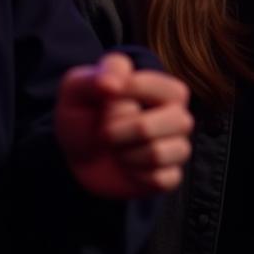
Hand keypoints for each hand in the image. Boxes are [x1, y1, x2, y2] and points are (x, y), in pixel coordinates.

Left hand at [55, 52, 193, 198]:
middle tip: (105, 132)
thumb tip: (115, 84)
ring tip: (115, 151)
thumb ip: (102, 73)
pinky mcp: (167, 177)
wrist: (75, 156)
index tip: (105, 96)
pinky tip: (126, 169)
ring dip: (127, 155)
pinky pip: (162, 179)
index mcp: (168, 90)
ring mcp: (175, 148)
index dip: (130, 95)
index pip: (168, 89)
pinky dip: (136, 177)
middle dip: (127, 130)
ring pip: (161, 152)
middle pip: (175, 121)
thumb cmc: (85, 114)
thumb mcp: (82, 86)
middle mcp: (178, 117)